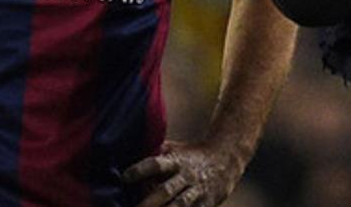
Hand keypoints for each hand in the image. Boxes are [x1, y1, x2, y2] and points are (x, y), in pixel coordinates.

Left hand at [124, 139, 244, 206]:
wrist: (226, 159)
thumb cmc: (190, 155)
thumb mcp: (173, 149)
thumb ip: (153, 154)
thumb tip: (125, 156)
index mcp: (176, 161)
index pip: (155, 164)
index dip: (140, 170)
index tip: (123, 177)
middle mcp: (186, 176)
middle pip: (165, 191)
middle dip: (148, 203)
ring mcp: (197, 192)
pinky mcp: (205, 205)